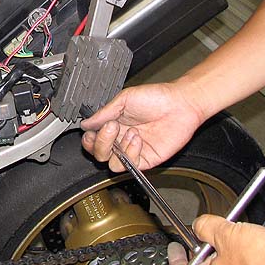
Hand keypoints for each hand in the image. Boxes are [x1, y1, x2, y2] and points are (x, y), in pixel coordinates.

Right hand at [80, 82, 204, 171]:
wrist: (180, 104)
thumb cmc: (156, 98)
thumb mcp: (124, 99)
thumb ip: (103, 113)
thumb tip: (85, 124)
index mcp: (112, 124)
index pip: (92, 139)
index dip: (89, 138)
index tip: (93, 129)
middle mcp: (120, 139)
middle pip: (98, 153)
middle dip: (101, 142)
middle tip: (111, 127)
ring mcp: (132, 150)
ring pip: (111, 164)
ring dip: (117, 148)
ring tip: (130, 132)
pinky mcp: (145, 160)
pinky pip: (129, 166)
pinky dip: (131, 153)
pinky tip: (138, 139)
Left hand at [168, 215, 264, 264]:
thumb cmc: (261, 260)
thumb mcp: (224, 232)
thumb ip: (205, 226)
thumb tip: (199, 224)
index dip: (175, 257)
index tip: (174, 248)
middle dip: (202, 250)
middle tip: (202, 236)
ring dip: (223, 250)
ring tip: (229, 235)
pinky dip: (239, 254)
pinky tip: (247, 242)